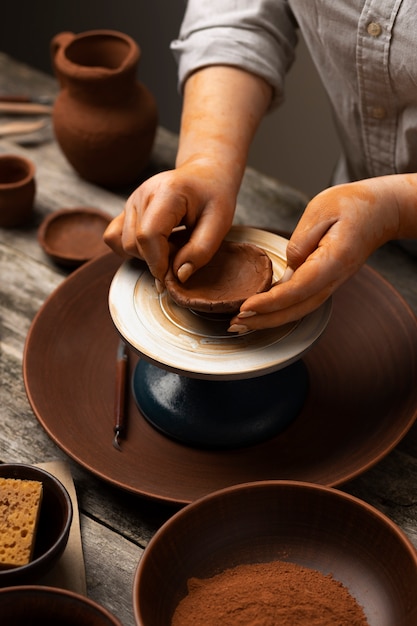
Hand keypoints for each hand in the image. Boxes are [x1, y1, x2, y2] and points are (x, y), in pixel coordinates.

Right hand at [104, 158, 236, 285]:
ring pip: (124, 244)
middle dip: (157, 260)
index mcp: (167, 192)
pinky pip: (114, 238)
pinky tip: (156, 245)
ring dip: (148, 255)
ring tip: (173, 245)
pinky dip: (133, 249)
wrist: (204, 175)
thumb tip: (179, 276)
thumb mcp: (220, 223)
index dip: (158, 262)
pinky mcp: (126, 209)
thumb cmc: (214, 197)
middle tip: (183, 253)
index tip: (174, 277)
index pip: (149, 235)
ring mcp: (131, 201)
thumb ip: (201, 250)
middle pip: (134, 243)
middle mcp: (142, 193)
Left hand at [228, 178, 402, 331]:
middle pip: (296, 309)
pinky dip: (280, 310)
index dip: (270, 302)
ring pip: (299, 310)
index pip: (297, 289)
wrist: (382, 211)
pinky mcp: (325, 281)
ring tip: (241, 323)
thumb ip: (300, 241)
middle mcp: (333, 279)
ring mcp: (331, 283)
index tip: (246, 306)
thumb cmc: (353, 205)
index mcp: (333, 261)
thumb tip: (287, 268)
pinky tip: (261, 311)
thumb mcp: (321, 210)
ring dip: (270, 320)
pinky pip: (301, 301)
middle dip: (264, 320)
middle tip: (235, 323)